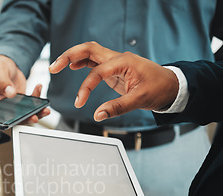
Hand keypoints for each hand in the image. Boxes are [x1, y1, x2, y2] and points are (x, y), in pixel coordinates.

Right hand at [0, 55, 48, 123]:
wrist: (8, 64)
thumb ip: (2, 82)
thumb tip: (10, 93)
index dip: (3, 123)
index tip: (13, 121)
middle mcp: (1, 107)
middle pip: (12, 119)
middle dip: (25, 120)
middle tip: (34, 117)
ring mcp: (12, 106)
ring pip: (24, 115)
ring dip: (35, 113)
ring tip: (44, 110)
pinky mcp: (22, 102)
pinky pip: (31, 105)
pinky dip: (37, 99)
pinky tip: (39, 88)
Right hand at [49, 42, 178, 121]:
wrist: (171, 86)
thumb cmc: (159, 89)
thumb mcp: (140, 100)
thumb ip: (117, 108)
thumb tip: (98, 115)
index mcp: (124, 62)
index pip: (97, 72)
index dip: (85, 88)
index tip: (79, 103)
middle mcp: (118, 58)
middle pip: (88, 49)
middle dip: (69, 56)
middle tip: (54, 67)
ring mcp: (115, 62)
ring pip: (89, 52)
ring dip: (72, 57)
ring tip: (56, 66)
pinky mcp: (113, 68)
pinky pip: (94, 61)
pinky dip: (81, 62)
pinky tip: (72, 67)